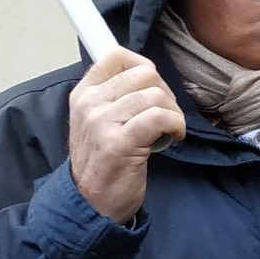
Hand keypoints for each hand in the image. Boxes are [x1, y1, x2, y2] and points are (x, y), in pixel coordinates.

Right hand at [68, 47, 185, 224]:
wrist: (91, 203)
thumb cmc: (103, 163)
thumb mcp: (97, 122)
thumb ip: (114, 97)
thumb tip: (149, 77)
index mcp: (84, 94)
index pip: (116, 56)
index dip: (145, 67)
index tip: (155, 89)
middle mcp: (90, 103)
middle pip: (144, 73)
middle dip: (165, 92)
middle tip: (166, 115)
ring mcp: (102, 121)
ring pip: (155, 94)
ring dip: (173, 112)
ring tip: (170, 129)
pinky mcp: (120, 141)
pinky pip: (159, 116)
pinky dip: (176, 124)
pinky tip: (174, 137)